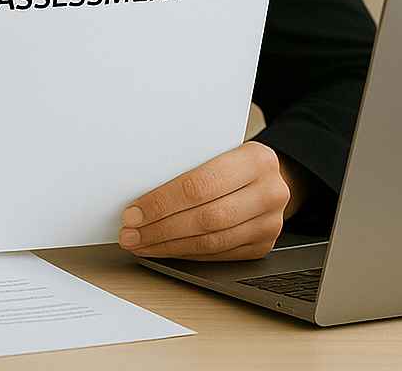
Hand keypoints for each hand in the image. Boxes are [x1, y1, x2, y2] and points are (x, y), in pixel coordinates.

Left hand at [117, 141, 302, 260]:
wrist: (271, 174)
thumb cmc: (232, 158)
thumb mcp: (217, 147)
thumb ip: (188, 164)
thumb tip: (139, 189)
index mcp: (255, 159)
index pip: (199, 185)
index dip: (162, 202)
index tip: (133, 213)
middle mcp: (269, 192)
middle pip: (206, 218)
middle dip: (160, 229)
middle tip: (130, 234)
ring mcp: (270, 223)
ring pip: (211, 242)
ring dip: (169, 246)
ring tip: (141, 244)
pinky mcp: (263, 245)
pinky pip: (218, 254)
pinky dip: (186, 254)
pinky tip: (165, 249)